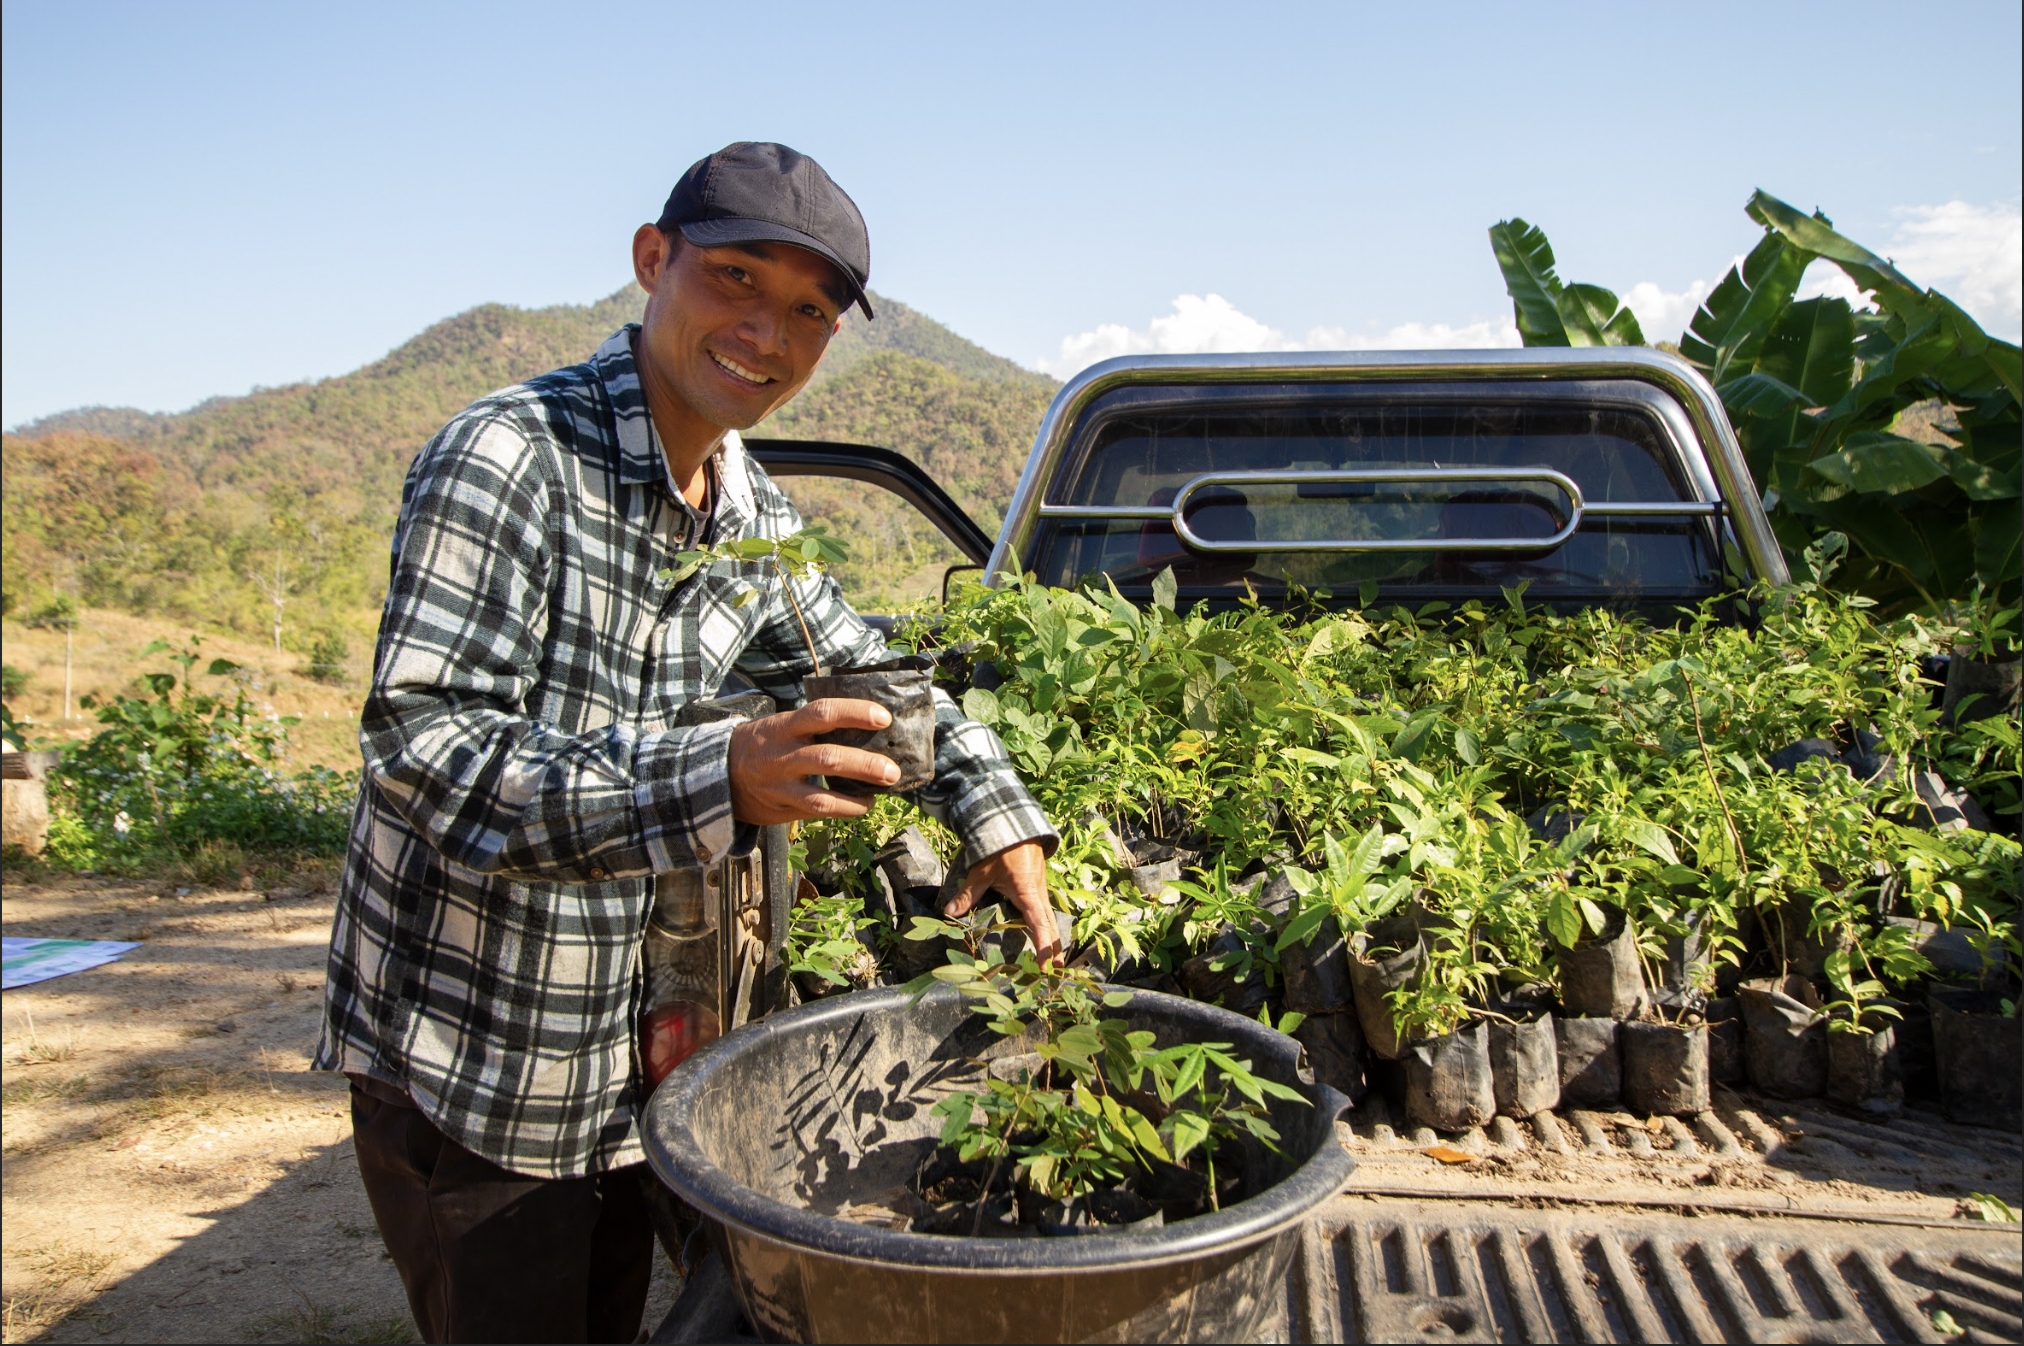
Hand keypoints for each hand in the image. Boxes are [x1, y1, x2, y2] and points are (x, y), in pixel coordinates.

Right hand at [728, 699, 900, 824]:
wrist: (722, 774)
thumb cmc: (764, 743)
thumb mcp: (781, 725)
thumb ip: (813, 726)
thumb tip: (867, 726)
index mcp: (785, 726)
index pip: (822, 713)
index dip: (854, 713)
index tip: (883, 717)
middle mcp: (782, 754)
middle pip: (827, 758)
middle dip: (864, 764)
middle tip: (893, 769)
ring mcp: (781, 784)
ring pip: (822, 793)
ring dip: (858, 793)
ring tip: (886, 787)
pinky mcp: (782, 806)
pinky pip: (818, 810)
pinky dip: (846, 809)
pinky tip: (864, 805)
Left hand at [943, 841, 1058, 962]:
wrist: (1012, 823)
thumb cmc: (998, 848)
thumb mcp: (981, 873)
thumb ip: (968, 895)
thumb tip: (949, 913)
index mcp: (1028, 893)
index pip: (1039, 925)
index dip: (1042, 946)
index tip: (1045, 966)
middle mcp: (1038, 893)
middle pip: (1050, 925)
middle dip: (1053, 948)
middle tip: (1055, 970)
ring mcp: (1040, 888)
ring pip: (1049, 917)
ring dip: (1051, 937)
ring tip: (1054, 958)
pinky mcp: (1037, 884)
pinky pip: (1045, 909)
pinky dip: (1046, 925)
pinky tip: (1043, 934)